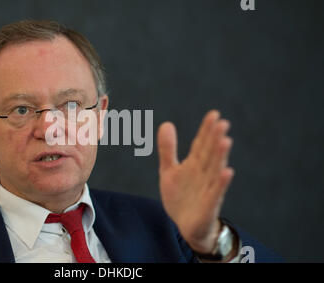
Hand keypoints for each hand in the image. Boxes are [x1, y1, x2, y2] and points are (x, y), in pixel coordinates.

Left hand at [157, 110, 233, 253]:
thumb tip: (167, 123)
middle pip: (210, 154)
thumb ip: (168, 149)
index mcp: (194, 164)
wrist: (185, 226)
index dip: (206, 130)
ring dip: (220, 156)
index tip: (213, 114)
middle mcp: (203, 174)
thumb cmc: (180, 196)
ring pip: (215, 170)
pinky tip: (227, 172)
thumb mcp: (169, 171)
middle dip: (215, 139)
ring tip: (225, 141)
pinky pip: (216, 193)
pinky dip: (221, 183)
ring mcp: (207, 189)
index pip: (201, 144)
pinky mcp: (209, 205)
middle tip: (222, 123)